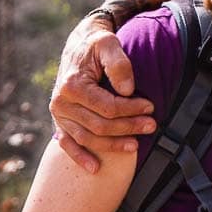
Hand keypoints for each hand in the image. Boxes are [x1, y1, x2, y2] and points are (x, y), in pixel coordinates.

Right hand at [50, 15, 156, 172]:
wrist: (80, 45)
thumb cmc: (96, 44)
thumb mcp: (108, 43)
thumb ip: (118, 63)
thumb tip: (127, 90)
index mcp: (72, 85)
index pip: (107, 107)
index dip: (131, 109)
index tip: (151, 107)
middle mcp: (61, 103)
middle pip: (100, 126)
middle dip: (129, 127)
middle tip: (152, 126)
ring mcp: (59, 115)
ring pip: (89, 138)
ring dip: (113, 145)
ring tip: (137, 146)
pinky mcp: (60, 122)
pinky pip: (68, 144)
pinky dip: (80, 157)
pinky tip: (95, 168)